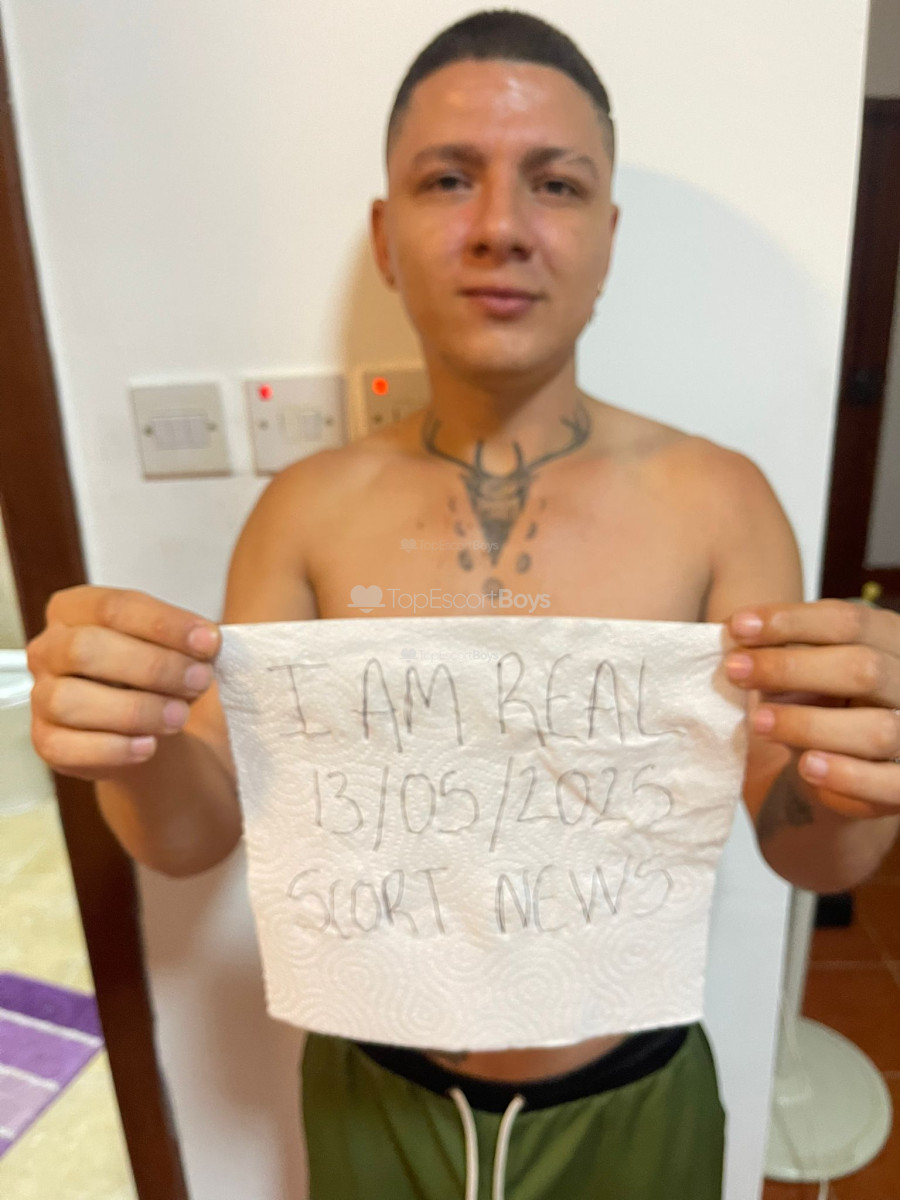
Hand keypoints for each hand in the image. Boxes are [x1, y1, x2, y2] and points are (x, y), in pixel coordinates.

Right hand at [27, 585, 220, 780]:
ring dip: (135, 710)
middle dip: (152, 666)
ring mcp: (41, 697)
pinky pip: (67, 748)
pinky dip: (113, 748)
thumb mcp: (174, 646)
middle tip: (199, 680)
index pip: (113, 607)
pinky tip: (148, 745)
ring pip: (71, 700)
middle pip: (86, 649)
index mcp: (74, 610)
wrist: (148, 723)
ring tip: (179, 717)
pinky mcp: (46, 741)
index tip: (208, 641)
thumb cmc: (155, 674)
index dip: (164, 624)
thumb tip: (206, 642)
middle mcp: (49, 649)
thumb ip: (187, 640)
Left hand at [724, 598, 899, 819]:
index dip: (790, 621)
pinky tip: (807, 765)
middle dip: (791, 668)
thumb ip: (783, 651)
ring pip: (876, 728)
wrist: (846, 769)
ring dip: (810, 725)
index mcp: (891, 640)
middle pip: (863, 667)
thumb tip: (737, 633)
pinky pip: (889, 783)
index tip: (736, 627)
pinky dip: (848, 776)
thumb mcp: (807, 669)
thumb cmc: (822, 702)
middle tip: (734, 670)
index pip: (848, 621)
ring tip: (759, 722)